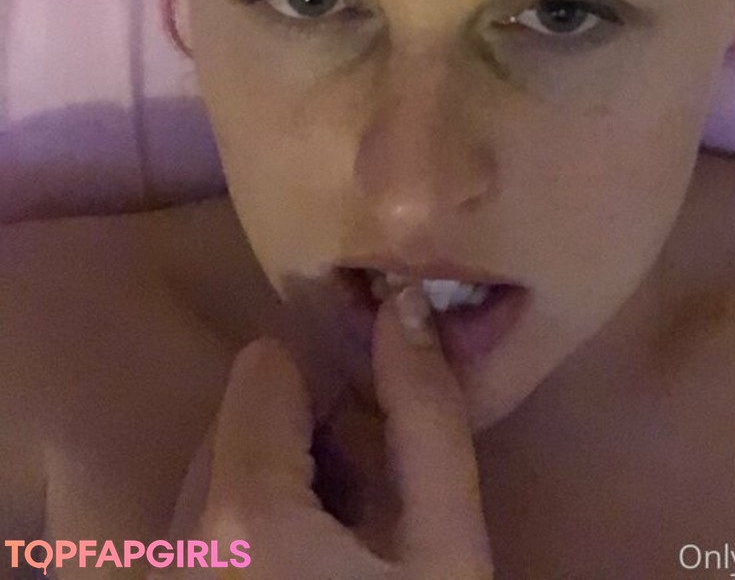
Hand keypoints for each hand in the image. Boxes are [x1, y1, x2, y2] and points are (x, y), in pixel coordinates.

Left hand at [180, 284, 493, 578]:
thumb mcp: (447, 549)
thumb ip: (426, 419)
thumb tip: (403, 302)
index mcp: (243, 513)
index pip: (264, 366)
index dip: (329, 384)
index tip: (377, 430)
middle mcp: (178, 540)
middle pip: (236, 419)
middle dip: (302, 434)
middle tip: (371, 493)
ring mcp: (166, 574)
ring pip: (215, 476)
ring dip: (275, 483)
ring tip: (342, 542)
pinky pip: (198, 532)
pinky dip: (247, 534)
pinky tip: (307, 573)